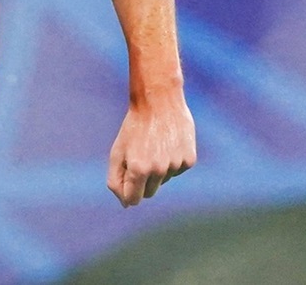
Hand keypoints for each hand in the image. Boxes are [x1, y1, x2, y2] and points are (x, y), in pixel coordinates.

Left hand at [106, 90, 195, 206]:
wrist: (159, 102)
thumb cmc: (134, 128)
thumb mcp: (118, 151)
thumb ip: (116, 179)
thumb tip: (125, 203)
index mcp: (138, 169)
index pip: (133, 199)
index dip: (129, 194)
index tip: (127, 186)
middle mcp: (158, 170)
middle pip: (150, 192)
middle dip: (142, 182)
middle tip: (139, 158)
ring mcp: (175, 165)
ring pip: (164, 181)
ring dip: (157, 170)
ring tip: (154, 146)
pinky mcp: (189, 160)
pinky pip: (178, 170)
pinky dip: (172, 162)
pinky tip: (168, 144)